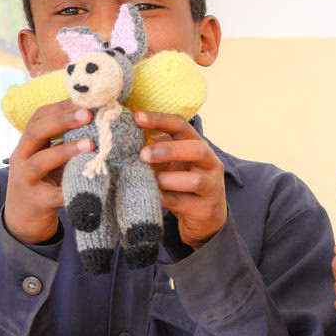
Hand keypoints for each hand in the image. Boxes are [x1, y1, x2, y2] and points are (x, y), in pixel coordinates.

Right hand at [3, 100, 92, 244]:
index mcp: (27, 144)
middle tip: (88, 114)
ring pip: (40, 161)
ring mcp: (26, 180)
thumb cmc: (44, 180)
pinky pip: (54, 195)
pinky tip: (90, 183)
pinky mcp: (37, 201)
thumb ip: (65, 140)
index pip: (38, 118)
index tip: (84, 100)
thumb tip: (98, 118)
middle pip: (35, 133)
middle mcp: (21, 158)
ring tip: (90, 145)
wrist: (23, 217)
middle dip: (62, 121)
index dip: (60, 107)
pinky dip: (70, 189)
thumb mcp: (49, 156)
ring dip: (65, 151)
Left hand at [135, 112, 225, 248]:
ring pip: (196, 180)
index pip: (182, 127)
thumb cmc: (182, 185)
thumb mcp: (170, 165)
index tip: (137, 118)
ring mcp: (211, 187)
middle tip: (143, 155)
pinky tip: (153, 197)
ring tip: (152, 181)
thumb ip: (154, 153)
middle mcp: (210, 163)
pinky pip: (186, 203)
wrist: (205, 217)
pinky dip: (167, 199)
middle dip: (169, 150)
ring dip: (169, 179)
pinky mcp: (206, 209)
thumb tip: (123, 141)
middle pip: (197, 149)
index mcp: (198, 146)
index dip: (160, 120)